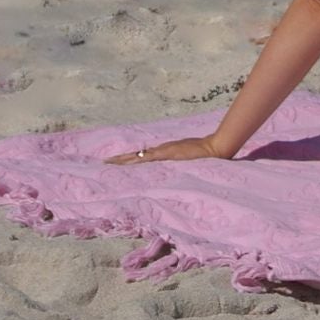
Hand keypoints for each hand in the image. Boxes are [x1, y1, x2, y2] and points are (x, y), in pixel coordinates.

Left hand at [106, 134, 228, 165]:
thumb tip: (170, 171)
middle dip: (121, 159)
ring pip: (139, 155)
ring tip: (109, 162)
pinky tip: (128, 161)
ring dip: (124, 160)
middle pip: (137, 155)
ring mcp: (164, 152)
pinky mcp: (168, 153)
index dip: (128, 159)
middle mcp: (162, 151)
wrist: (215, 147)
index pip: (142, 157)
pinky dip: (137, 159)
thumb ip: (178, 162)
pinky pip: (148, 157)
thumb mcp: (188, 160)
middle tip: (104, 162)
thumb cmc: (205, 155)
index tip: (115, 162)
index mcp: (164, 153)